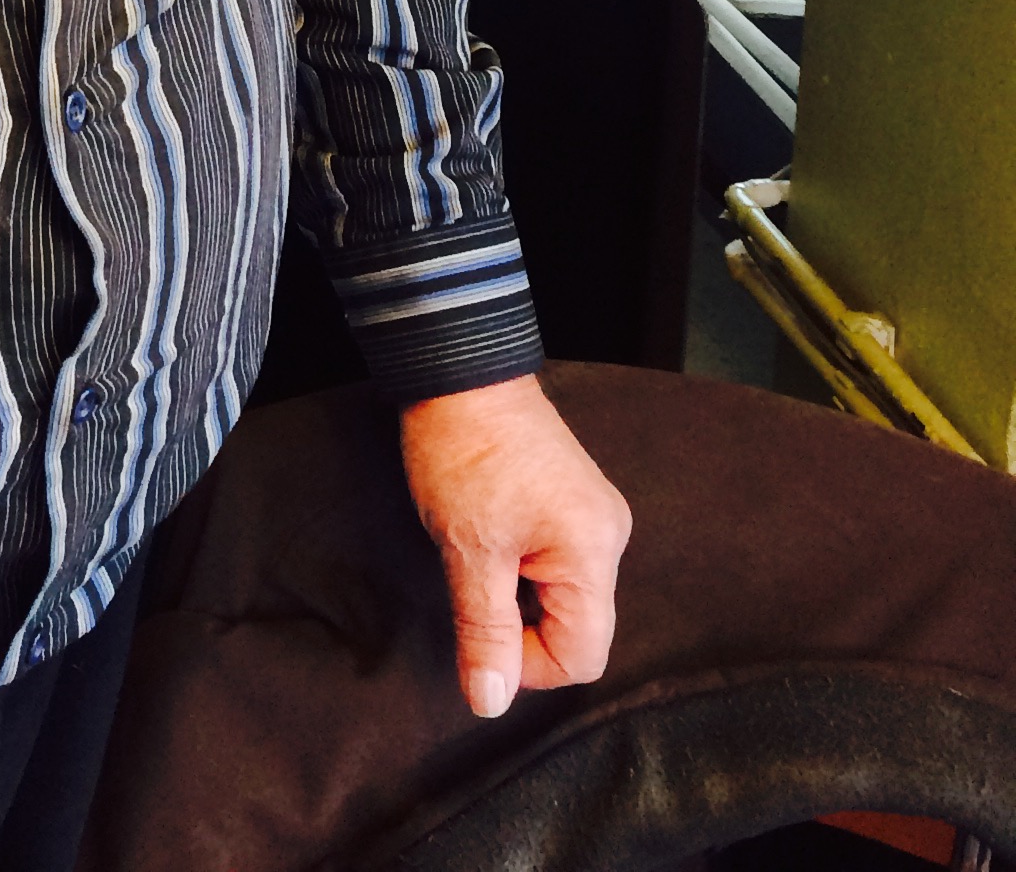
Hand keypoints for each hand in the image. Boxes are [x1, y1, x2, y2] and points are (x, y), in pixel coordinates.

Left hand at [398, 373, 631, 720]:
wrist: (459, 367)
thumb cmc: (463, 452)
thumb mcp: (466, 550)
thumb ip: (484, 632)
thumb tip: (489, 702)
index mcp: (593, 552)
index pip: (582, 655)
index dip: (528, 664)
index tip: (480, 632)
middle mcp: (609, 535)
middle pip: (580, 627)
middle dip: (524, 626)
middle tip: (474, 582)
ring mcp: (596, 513)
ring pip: (568, 595)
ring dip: (522, 594)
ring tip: (480, 550)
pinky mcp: (576, 498)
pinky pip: (562, 561)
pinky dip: (527, 567)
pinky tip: (492, 534)